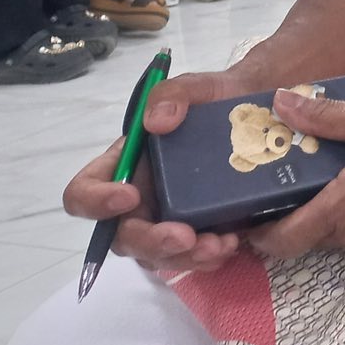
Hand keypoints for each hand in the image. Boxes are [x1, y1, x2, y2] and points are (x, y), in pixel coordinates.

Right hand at [60, 69, 251, 272]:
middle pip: (122, 236)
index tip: (130, 196)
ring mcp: (164, 221)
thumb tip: (155, 121)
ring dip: (183, 257)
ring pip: (156, 256)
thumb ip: (173, 93)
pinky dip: (208, 257)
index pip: (82, 193)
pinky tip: (230, 243)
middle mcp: (137, 200)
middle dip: (150, 241)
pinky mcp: (196, 234)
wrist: (261, 118)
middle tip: (184, 236)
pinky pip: (190, 258)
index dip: (95, 201)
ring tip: (218, 244)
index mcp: (123, 167)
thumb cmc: (216, 101)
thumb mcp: (199, 86)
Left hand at [244, 88, 344, 260]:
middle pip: (309, 239)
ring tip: (331, 176)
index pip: (283, 243)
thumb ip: (325, 116)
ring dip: (330, 214)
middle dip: (295, 217)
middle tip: (287, 184)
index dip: (258, 237)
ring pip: (339, 236)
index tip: (245, 219)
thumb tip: (280, 102)